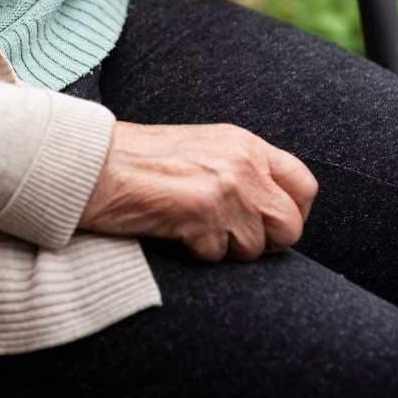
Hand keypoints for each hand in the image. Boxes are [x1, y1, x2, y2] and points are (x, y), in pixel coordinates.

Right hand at [79, 121, 317, 260]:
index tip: (273, 226)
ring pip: (256, 247)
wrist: (93, 162)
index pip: (304, 184)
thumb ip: (239, 168)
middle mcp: (243, 163)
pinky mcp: (203, 214)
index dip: (294, 213)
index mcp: (246, 143)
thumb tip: (269, 206)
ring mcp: (226, 189)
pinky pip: (218, 255)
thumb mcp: (202, 148)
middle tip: (232, 239)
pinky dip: (196, 252)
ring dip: (226, 249)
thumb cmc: (137, 158)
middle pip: (290, 224)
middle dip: (266, 242)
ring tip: (193, 229)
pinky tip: (174, 231)